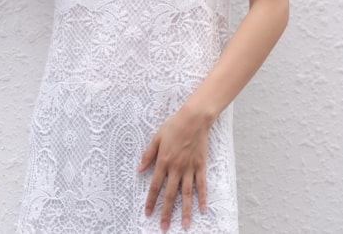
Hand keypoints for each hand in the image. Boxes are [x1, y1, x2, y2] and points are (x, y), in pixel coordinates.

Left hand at [137, 105, 212, 230]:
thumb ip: (148, 155)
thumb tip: (139, 169)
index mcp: (163, 161)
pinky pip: (201, 185)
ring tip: (184, 225)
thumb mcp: (156, 138)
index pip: (155, 186)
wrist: (194, 119)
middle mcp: (176, 168)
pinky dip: (202, 197)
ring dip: (185, 211)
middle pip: (170, 194)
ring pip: (186, 194)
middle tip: (163, 227)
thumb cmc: (174, 126)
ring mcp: (189, 168)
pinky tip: (202, 209)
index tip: (148, 213)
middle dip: (166, 212)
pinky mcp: (200, 166)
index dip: (151, 201)